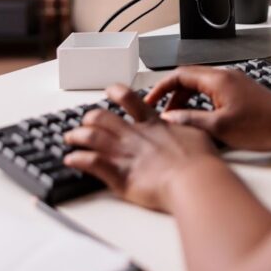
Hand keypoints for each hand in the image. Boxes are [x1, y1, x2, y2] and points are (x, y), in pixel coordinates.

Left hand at [63, 85, 219, 211]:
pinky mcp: (120, 176)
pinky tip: (70, 159)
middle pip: (103, 118)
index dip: (117, 92)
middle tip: (86, 121)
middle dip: (90, 118)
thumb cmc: (200, 161)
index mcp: (154, 124)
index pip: (130, 99)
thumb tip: (182, 122)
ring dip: (77, 136)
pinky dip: (77, 160)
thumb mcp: (197, 133)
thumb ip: (184, 125)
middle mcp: (135, 136)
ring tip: (70, 137)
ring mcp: (126, 154)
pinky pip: (91, 164)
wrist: (194, 180)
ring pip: (92, 137)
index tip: (110, 90)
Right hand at [144, 65, 270, 150]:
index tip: (149, 101)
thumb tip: (169, 119)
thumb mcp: (220, 128)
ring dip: (185, 98)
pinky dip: (199, 100)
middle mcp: (226, 75)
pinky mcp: (240, 90)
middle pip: (188, 77)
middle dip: (171, 94)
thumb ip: (191, 121)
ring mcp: (234, 81)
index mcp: (219, 80)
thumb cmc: (263, 126)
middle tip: (160, 113)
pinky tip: (197, 117)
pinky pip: (212, 90)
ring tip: (177, 118)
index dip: (160, 87)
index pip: (180, 74)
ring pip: (200, 84)